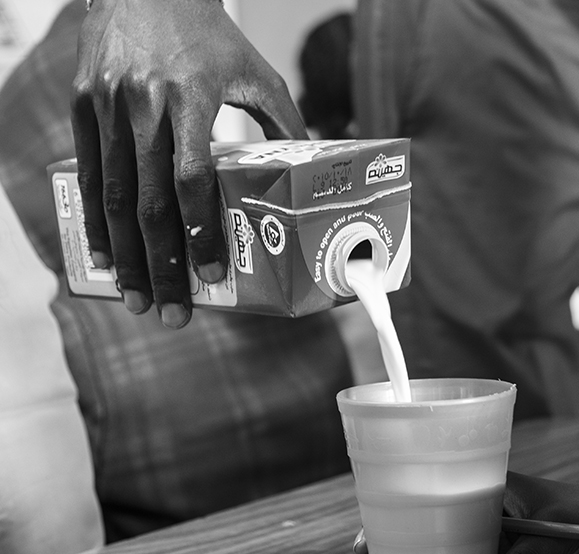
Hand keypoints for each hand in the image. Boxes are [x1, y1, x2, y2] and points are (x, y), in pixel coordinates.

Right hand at [71, 0, 307, 327]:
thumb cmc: (207, 33)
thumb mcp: (255, 73)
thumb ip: (284, 124)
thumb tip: (313, 171)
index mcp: (191, 97)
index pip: (193, 178)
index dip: (201, 231)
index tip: (213, 273)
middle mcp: (144, 105)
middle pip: (150, 202)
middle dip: (161, 265)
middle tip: (171, 312)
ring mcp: (107, 106)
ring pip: (114, 197)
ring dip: (124, 256)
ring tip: (137, 300)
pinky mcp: (83, 106)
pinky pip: (88, 175)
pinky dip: (94, 221)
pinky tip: (103, 255)